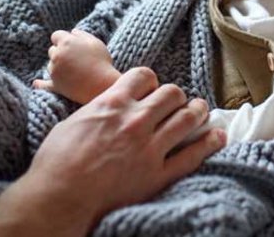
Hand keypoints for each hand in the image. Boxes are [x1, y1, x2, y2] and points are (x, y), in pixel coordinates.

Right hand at [0, 68, 225, 236]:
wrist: (59, 197)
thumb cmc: (55, 162)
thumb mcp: (71, 122)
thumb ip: (95, 110)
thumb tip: (101, 107)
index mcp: (112, 102)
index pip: (144, 76)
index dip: (150, 80)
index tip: (151, 87)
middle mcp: (136, 119)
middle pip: (170, 93)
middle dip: (175, 95)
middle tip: (177, 101)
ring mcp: (150, 147)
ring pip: (187, 118)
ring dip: (197, 111)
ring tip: (201, 111)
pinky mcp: (158, 174)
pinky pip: (193, 154)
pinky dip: (209, 143)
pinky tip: (217, 136)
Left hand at [33, 29, 120, 103]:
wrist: (102, 85)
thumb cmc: (101, 62)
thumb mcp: (95, 42)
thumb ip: (82, 34)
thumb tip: (72, 32)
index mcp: (66, 42)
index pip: (56, 35)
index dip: (63, 39)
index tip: (70, 44)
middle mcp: (56, 55)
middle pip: (52, 50)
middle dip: (60, 53)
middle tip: (74, 59)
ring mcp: (54, 71)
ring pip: (51, 65)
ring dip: (58, 66)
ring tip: (74, 71)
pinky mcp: (55, 85)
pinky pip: (44, 84)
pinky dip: (40, 84)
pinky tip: (36, 83)